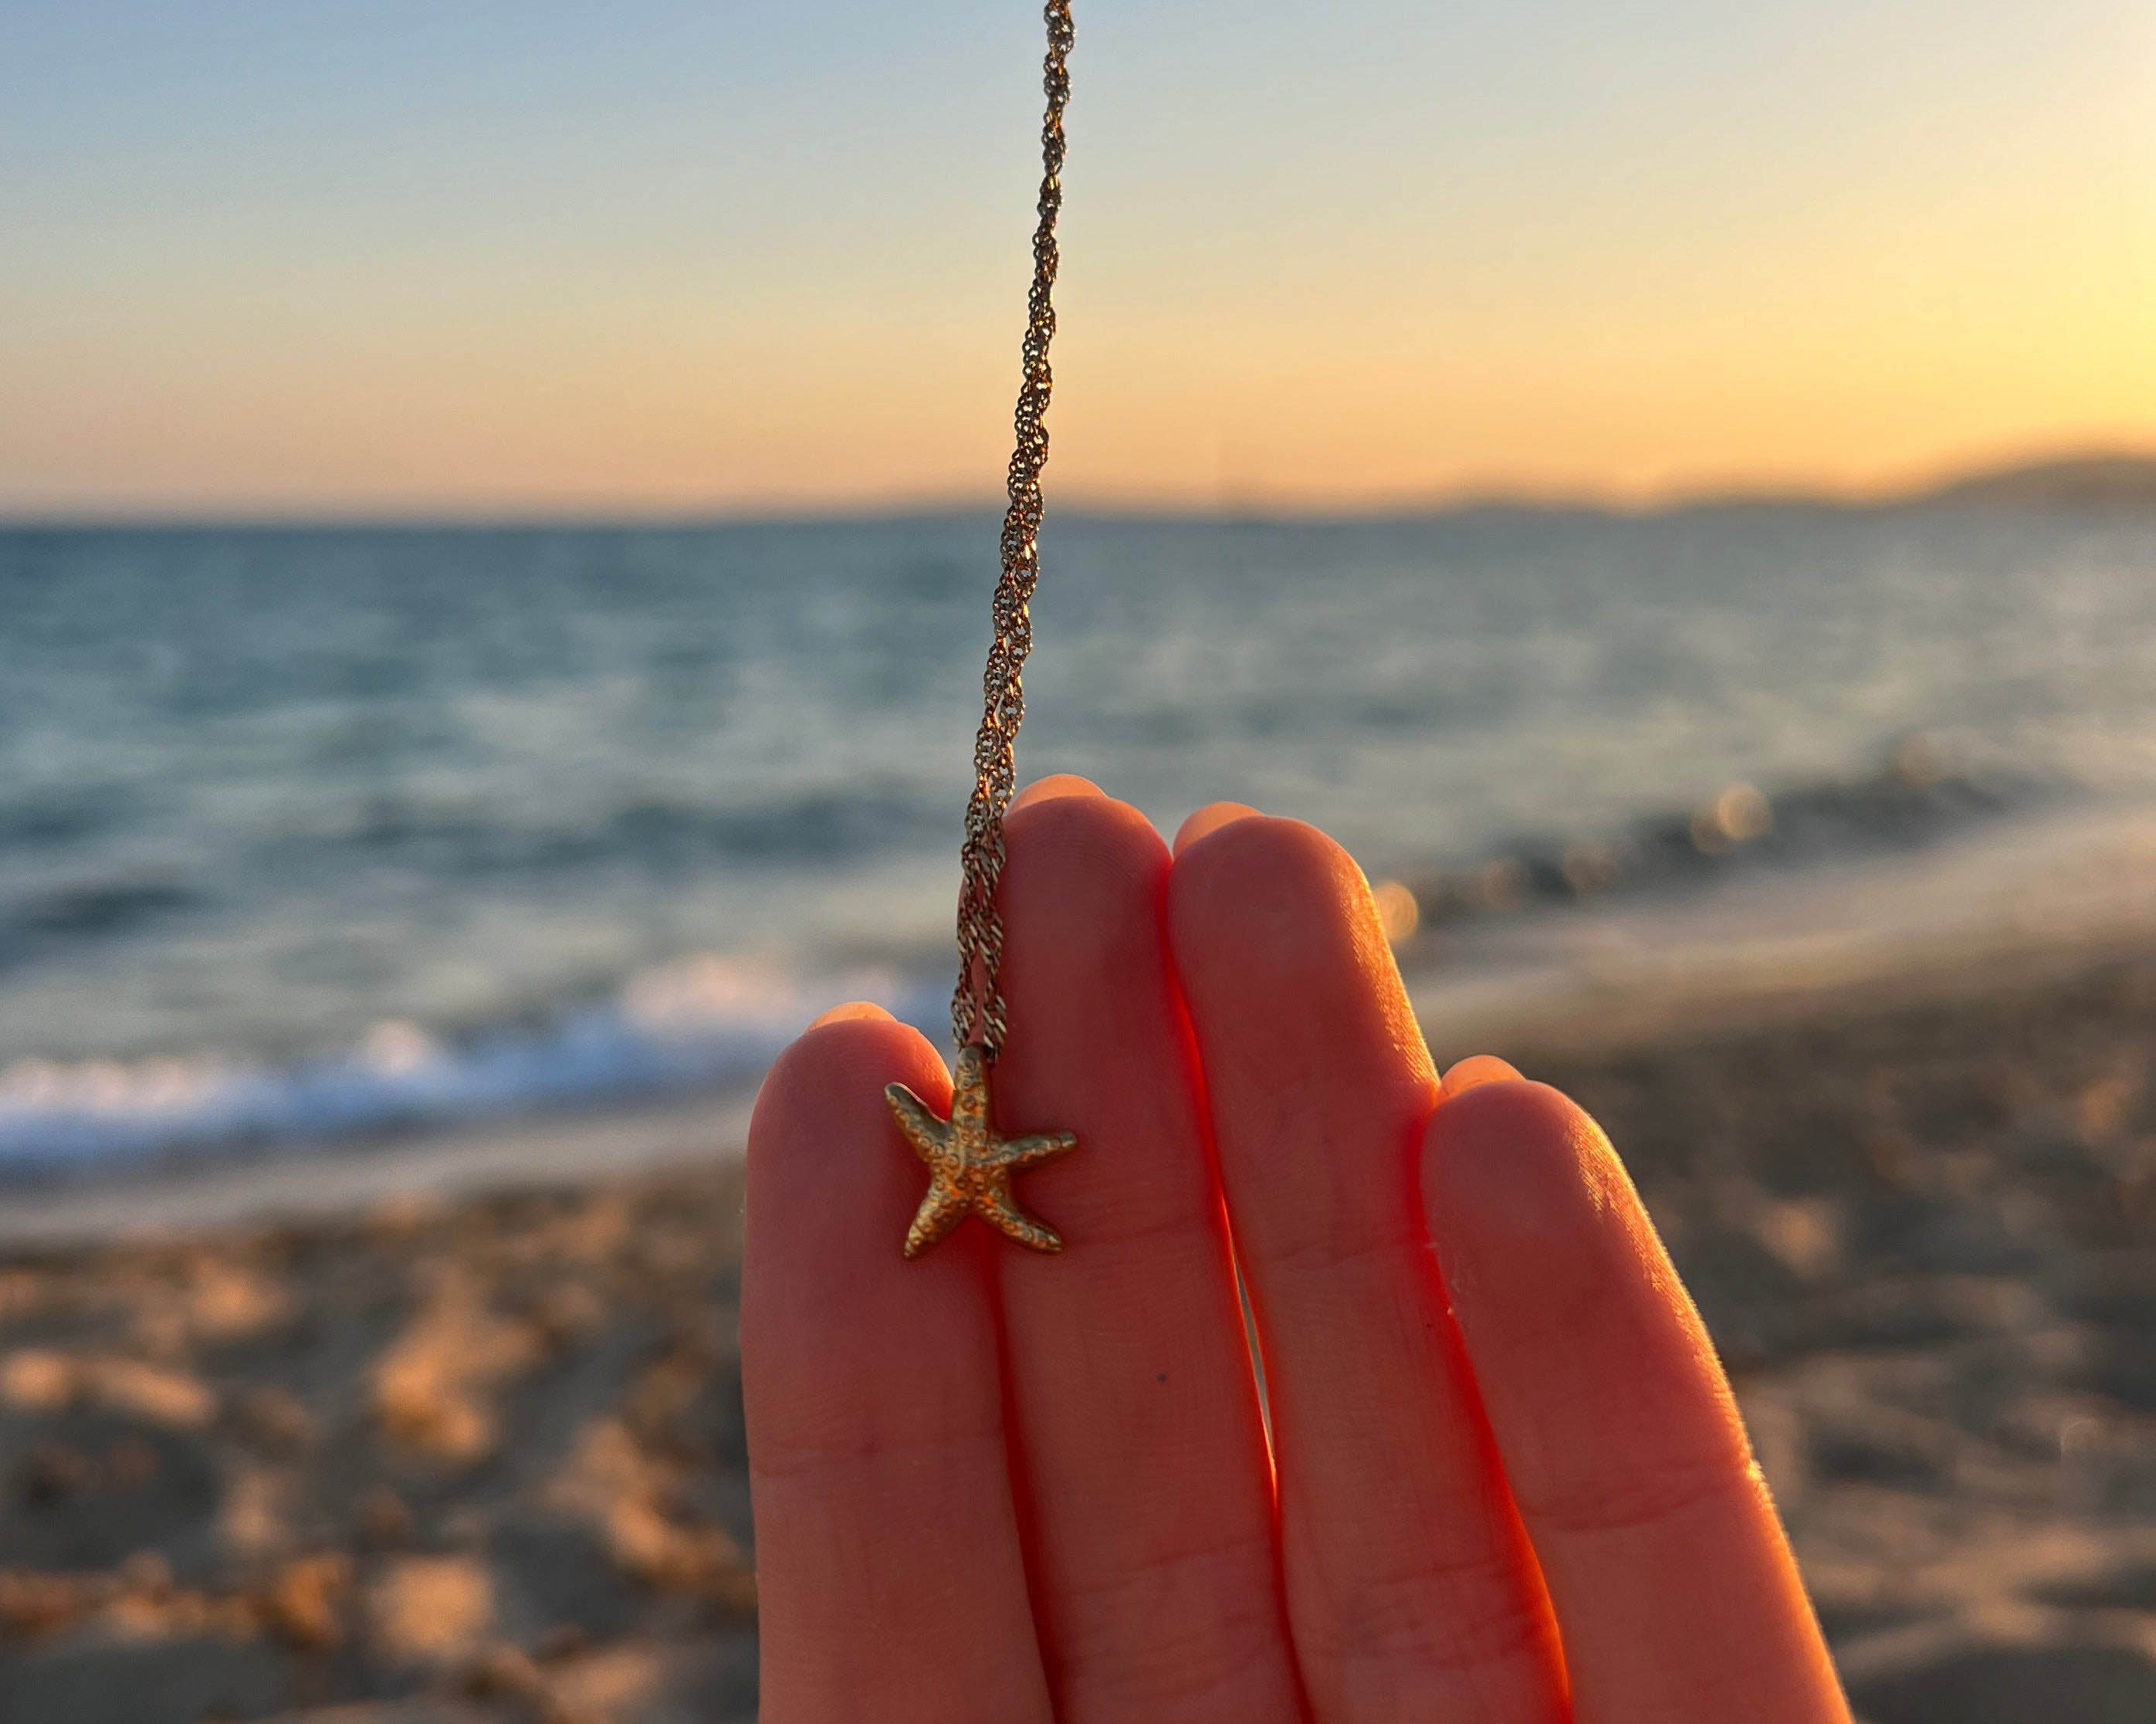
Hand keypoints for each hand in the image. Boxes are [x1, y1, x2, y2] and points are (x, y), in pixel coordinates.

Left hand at [741, 778, 1849, 1722]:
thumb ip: (873, 1653)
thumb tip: (829, 1187)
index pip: (921, 1549)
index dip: (883, 1291)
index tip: (856, 1038)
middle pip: (1167, 1412)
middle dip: (1123, 1115)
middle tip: (1077, 845)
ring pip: (1404, 1421)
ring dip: (1340, 1128)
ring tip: (1266, 870)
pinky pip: (1658, 1569)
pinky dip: (1594, 1349)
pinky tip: (1502, 1127)